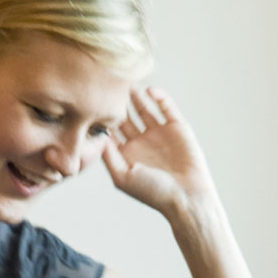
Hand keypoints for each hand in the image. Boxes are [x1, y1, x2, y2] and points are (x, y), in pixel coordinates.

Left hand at [103, 87, 215, 221]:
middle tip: (107, 83)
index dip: (102, 116)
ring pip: (144, 107)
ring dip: (135, 94)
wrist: (186, 197)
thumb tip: (96, 132)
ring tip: (126, 80)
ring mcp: (159, 133)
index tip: (92, 101)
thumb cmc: (153, 193)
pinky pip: (166, 106)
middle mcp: (141, 142)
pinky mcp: (177, 127)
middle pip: (125, 115)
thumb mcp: (122, 177)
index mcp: (127, 154)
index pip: (110, 129)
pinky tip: (149, 91)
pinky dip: (159, 96)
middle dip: (116, 101)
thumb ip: (108, 155)